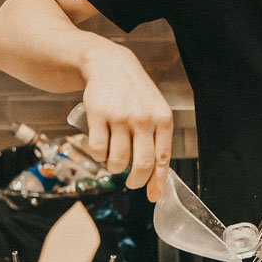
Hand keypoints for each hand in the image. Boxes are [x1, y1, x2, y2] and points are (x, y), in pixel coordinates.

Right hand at [80, 43, 173, 202]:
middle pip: (141, 165)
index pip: (162, 159)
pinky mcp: (98, 115)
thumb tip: (156, 176)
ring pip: (117, 160)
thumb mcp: (154, 109)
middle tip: (130, 182)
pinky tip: (101, 149)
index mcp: (162, 119)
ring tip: (114, 161)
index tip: (152, 197)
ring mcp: (120, 116)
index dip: (157, 182)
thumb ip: (156, 138)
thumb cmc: (135, 93)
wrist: (110, 64)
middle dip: (135, 181)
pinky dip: (98, 157)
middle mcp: (143, 118)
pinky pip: (98, 150)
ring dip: (114, 168)